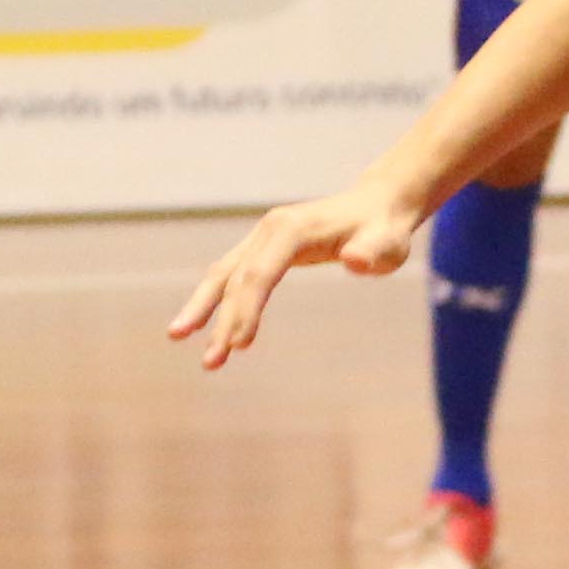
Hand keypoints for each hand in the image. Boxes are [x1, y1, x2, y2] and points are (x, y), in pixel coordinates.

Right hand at [167, 182, 432, 370]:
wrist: (378, 206)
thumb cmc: (384, 230)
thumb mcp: (389, 243)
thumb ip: (372, 252)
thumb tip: (354, 260)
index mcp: (292, 230)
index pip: (260, 274)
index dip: (247, 310)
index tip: (240, 345)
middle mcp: (270, 230)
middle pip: (236, 278)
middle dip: (221, 320)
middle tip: (212, 362)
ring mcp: (262, 237)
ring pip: (224, 274)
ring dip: (204, 309)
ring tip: (179, 339)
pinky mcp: (262, 247)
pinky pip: (233, 275)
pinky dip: (216, 300)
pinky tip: (205, 328)